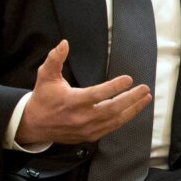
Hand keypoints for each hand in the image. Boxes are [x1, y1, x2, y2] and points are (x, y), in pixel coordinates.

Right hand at [14, 40, 151, 146]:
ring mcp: (87, 129)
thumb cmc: (43, 98)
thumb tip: (64, 43)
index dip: (114, 87)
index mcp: (72, 101)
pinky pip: (111, 128)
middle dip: (131, 99)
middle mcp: (81, 117)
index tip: (128, 79)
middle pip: (112, 109)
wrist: (34, 124)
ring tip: (145, 98)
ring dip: (132, 109)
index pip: (97, 94)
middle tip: (144, 89)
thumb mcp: (45, 76)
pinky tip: (133, 110)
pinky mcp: (90, 136)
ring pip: (115, 120)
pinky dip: (124, 119)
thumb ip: (55, 59)